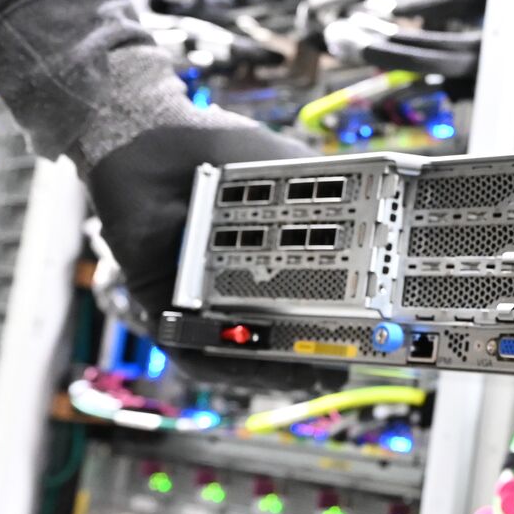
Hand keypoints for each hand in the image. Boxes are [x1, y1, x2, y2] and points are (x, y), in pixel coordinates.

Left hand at [84, 113, 339, 391]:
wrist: (145, 140)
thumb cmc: (211, 145)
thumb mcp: (282, 162)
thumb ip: (322, 186)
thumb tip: (368, 204)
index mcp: (266, 252)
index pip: (306, 298)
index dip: (335, 322)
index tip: (363, 333)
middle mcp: (235, 280)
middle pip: (275, 334)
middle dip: (310, 357)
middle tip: (341, 366)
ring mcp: (200, 297)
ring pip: (239, 350)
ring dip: (275, 369)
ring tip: (308, 373)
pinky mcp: (163, 309)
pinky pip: (194, 351)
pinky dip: (223, 362)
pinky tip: (253, 360)